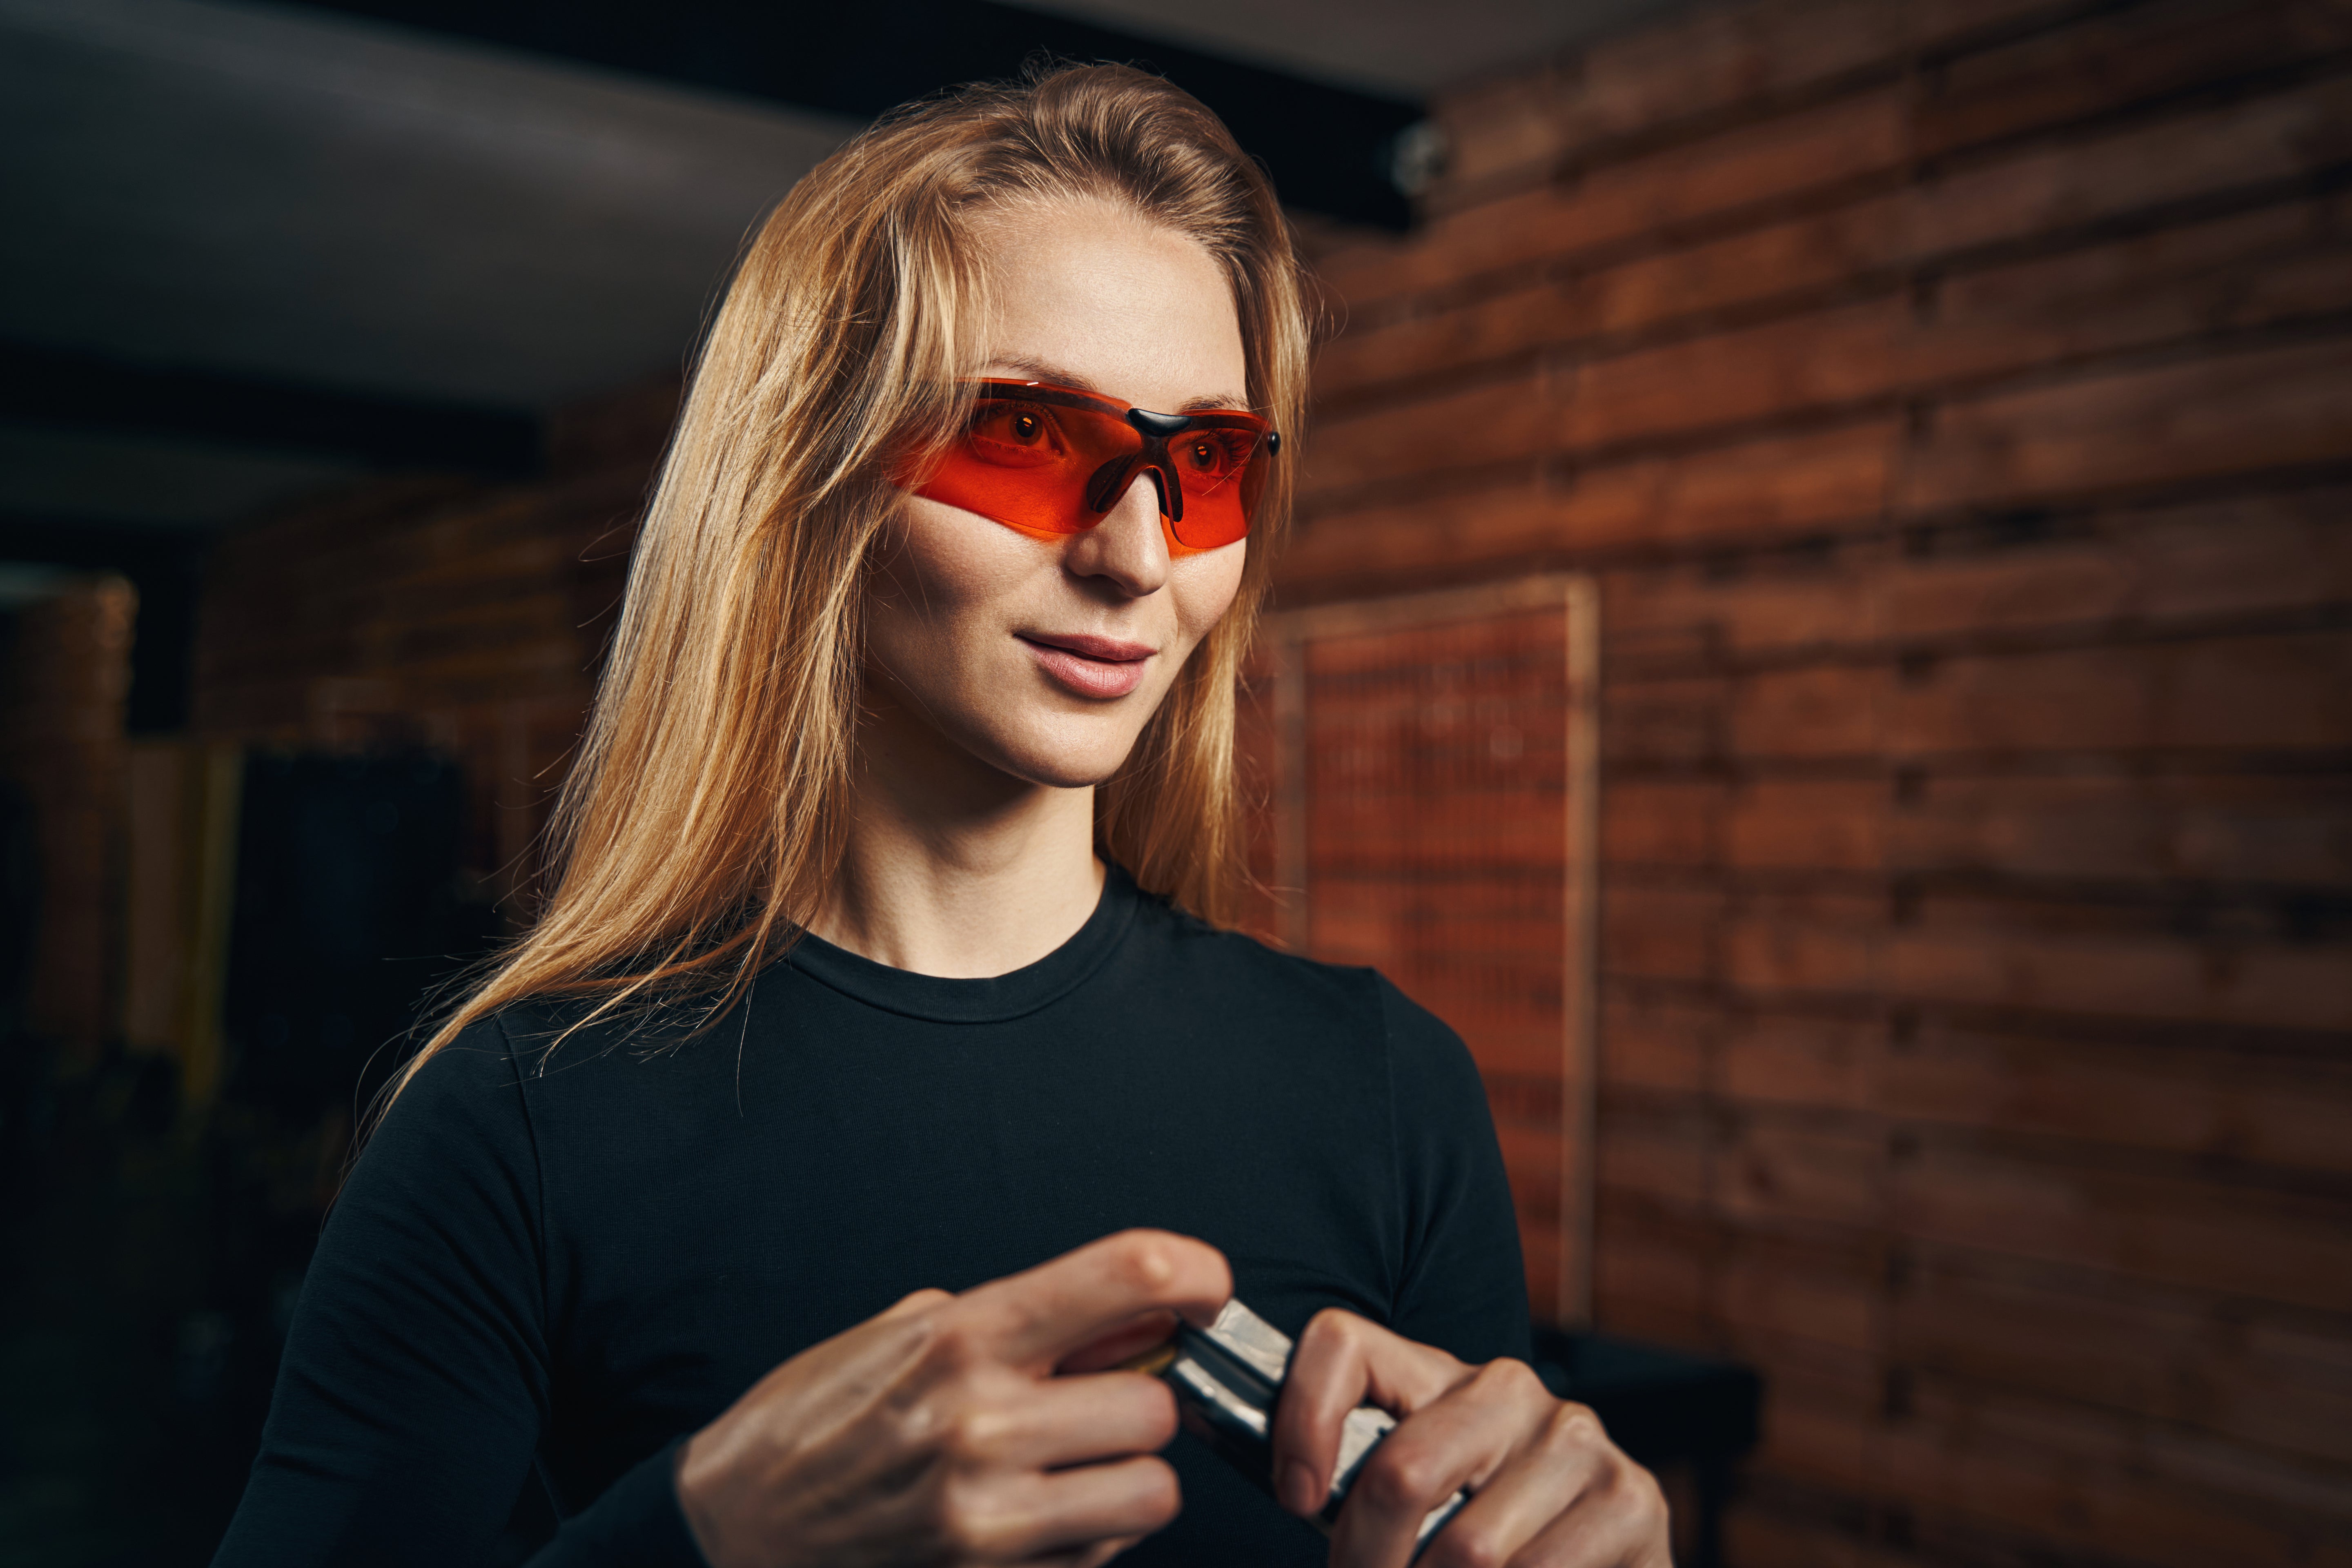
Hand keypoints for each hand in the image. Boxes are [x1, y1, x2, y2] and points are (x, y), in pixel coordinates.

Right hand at [677, 1230, 1231, 1567]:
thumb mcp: (905, 1333)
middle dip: (1139, 1404)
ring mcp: (985, 1517)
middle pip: (1156, 1404)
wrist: (733, 1530)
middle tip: (1095, 1405)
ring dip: (1127, 1480)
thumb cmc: (815, 1422)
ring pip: (1150, 1492)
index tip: (1204, 1288)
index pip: (1126, 1274)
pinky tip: (1031, 1520)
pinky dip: (1088, 1539)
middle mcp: (980, 1423)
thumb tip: (1132, 1320)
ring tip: (1070, 1469)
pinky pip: (1102, 1556)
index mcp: (961, 1338)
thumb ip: (1018, 1321)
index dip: (1193, 1273)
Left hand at [1272, 1311, 1669, 1567]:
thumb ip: (1363, 1493)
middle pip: (1401, 1472)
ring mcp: (1577, 1439)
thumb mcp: (1416, 1508)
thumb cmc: (1484, 1546)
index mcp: (1441, 1376)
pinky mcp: (1633, 1499)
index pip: (1344, 1345)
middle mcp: (1510, 1390)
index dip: (1302, 1419)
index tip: (1297, 1501)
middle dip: (1366, 1560)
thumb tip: (1297, 1497)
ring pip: (1467, 1548)